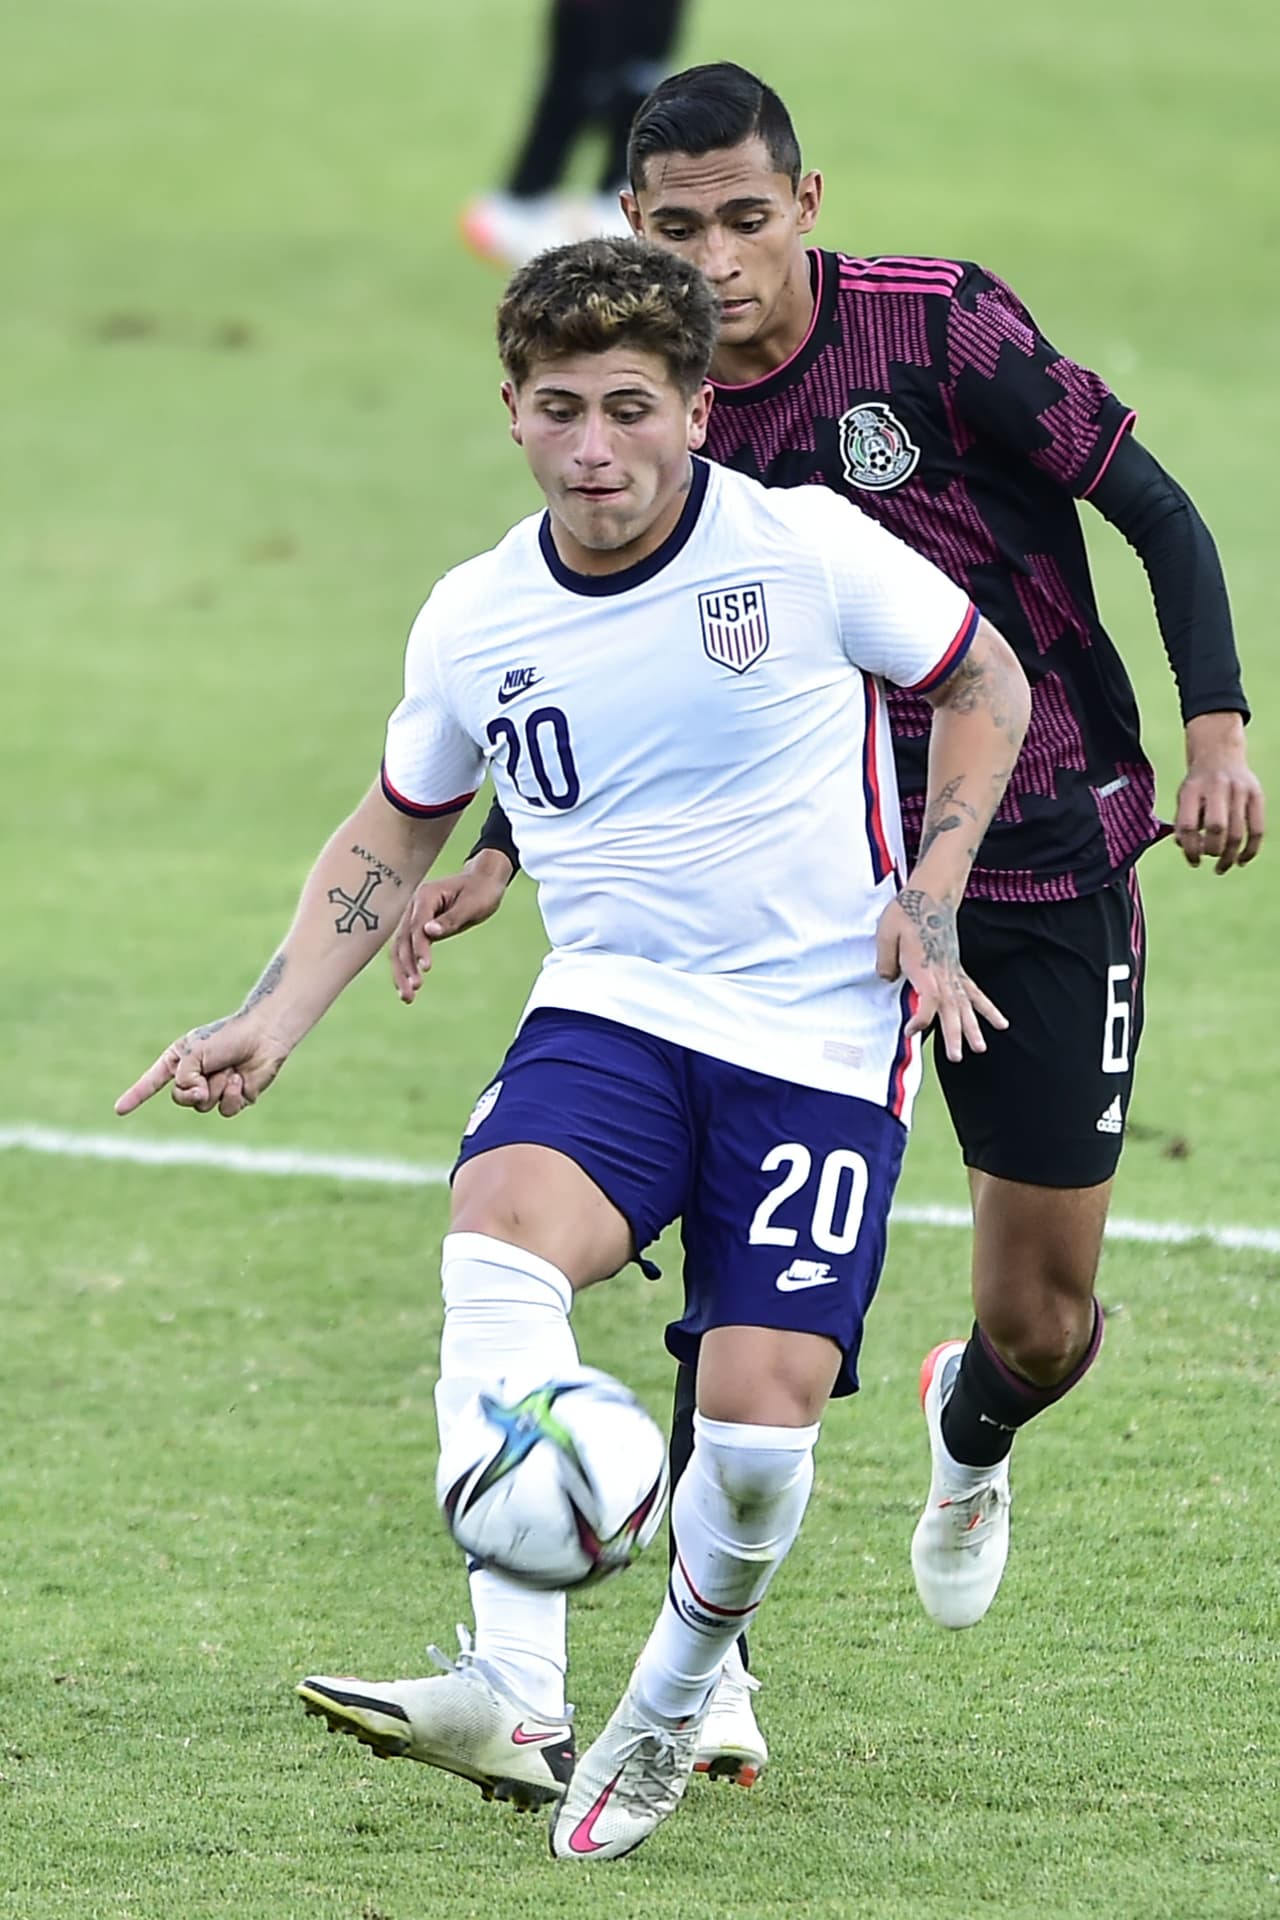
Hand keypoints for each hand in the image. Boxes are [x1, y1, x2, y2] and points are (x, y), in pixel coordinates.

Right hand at [115, 1014, 289, 1117]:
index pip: (153, 1081)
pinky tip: (241, 1079)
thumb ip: (183, 1078)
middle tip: (205, 1079)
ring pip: (203, 1106)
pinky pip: (225, 1110)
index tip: (119, 1111)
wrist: (262, 1036)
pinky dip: (232, 1095)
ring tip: (230, 1069)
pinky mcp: (234, 1098)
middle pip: (180, 1099)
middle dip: (192, 1090)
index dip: (136, 1096)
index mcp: (180, 1061)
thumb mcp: (194, 1054)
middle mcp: (195, 1076)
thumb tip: (196, 1098)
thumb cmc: (226, 1038)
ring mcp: (214, 1088)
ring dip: (217, 1087)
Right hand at [390, 850, 513, 1003]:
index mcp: (425, 896)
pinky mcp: (419, 928)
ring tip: (408, 997)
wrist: (483, 880)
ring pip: (401, 948)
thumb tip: (429, 932)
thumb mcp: (472, 905)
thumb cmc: (481, 891)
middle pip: (402, 941)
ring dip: (402, 972)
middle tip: (412, 991)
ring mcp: (414, 917)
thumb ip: (450, 919)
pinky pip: (408, 949)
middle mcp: (414, 907)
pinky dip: (407, 967)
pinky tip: (409, 987)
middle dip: (405, 967)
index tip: (426, 969)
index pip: (417, 927)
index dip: (420, 949)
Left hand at [876, 888, 1007, 1063]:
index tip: (910, 1030)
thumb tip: (888, 979)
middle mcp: (943, 972)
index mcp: (925, 966)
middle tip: (956, 1057)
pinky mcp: (956, 967)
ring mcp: (953, 970)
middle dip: (954, 1034)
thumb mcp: (886, 934)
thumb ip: (886, 960)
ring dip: (973, 1027)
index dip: (922, 1019)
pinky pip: (975, 992)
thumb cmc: (906, 912)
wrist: (930, 893)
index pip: (930, 1000)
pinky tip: (1000, 1023)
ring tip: (981, 1048)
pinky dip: (987, 1008)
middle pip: (952, 1008)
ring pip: (966, 1004)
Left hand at [1175, 712, 1265, 871]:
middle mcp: (1216, 787)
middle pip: (1216, 827)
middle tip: (1209, 858)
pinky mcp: (1256, 794)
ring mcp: (1239, 789)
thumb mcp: (1183, 797)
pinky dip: (1250, 849)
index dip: (1190, 849)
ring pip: (1238, 832)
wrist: (1220, 754)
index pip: (1188, 825)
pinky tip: (1242, 860)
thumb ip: (1182, 823)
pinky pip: (1257, 828)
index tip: (1193, 861)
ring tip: (1222, 866)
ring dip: (1230, 856)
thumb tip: (1187, 849)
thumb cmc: (1198, 785)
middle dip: (1212, 850)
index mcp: (1192, 789)